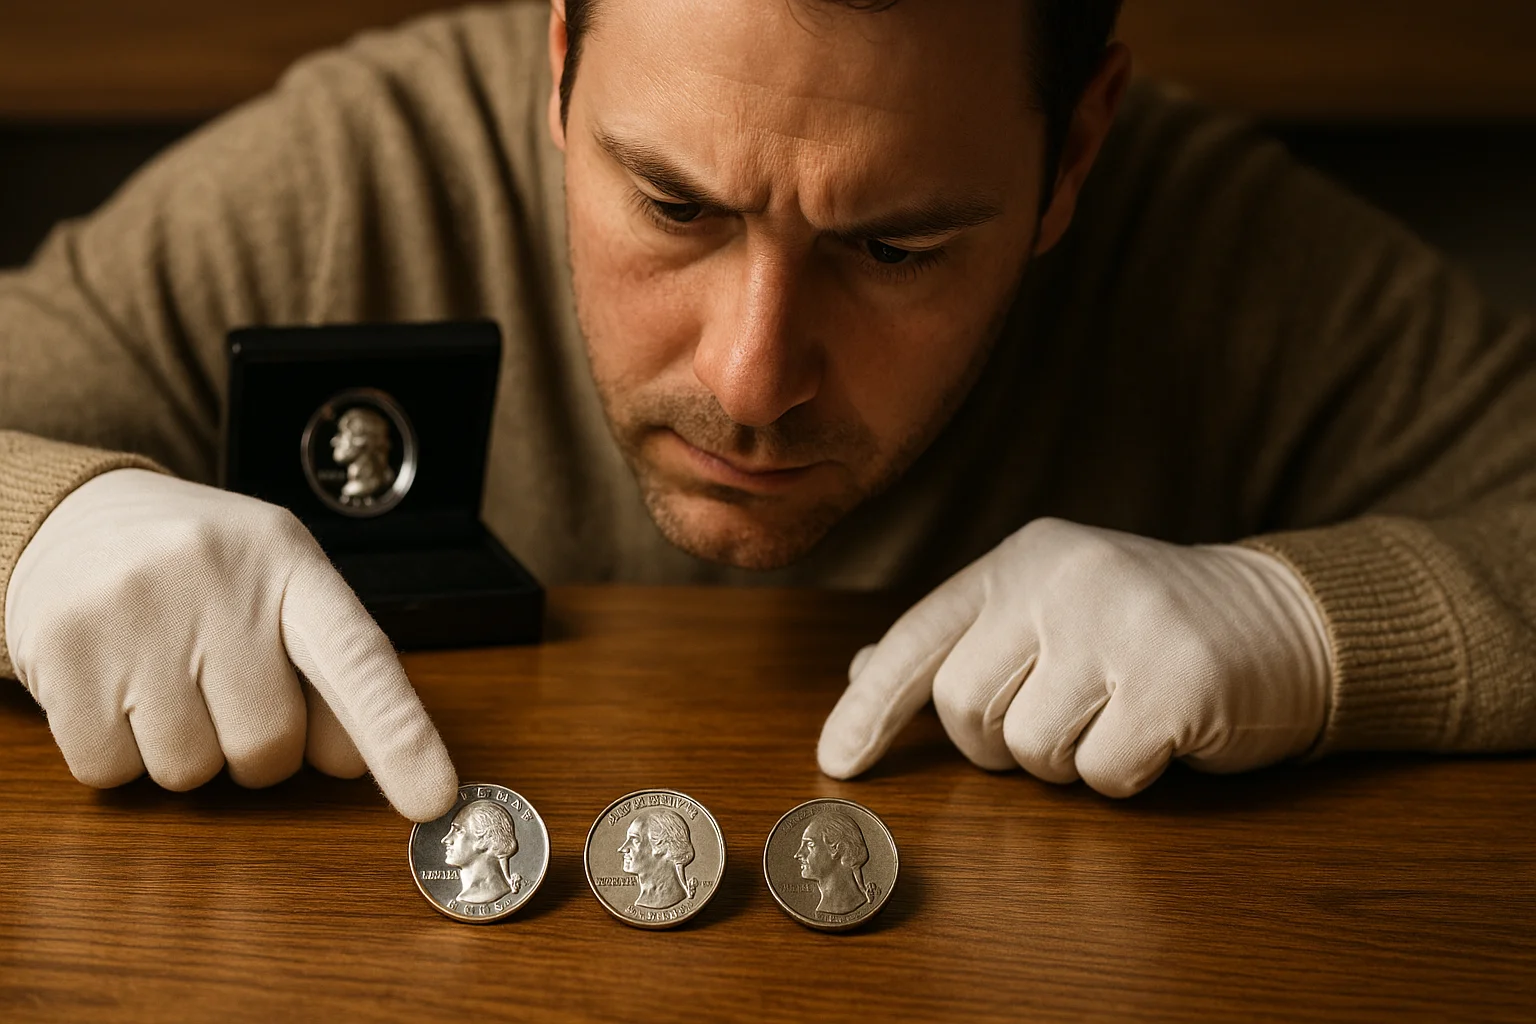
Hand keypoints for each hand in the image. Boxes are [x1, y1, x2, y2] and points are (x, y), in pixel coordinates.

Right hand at [4, 469, 456, 819]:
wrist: (72, 517)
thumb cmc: (203, 574)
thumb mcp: (277, 592)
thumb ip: (329, 673)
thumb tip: (353, 764)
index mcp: (288, 562)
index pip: (357, 658)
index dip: (400, 735)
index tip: (435, 798)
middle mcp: (214, 579)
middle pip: (267, 746)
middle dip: (254, 749)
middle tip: (223, 691)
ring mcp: (133, 612)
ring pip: (188, 771)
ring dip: (184, 752)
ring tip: (164, 679)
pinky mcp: (60, 652)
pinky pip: (111, 771)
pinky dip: (117, 756)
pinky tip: (115, 690)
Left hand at [817, 518, 1331, 795]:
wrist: (1284, 619)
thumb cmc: (1144, 626)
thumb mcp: (1047, 608)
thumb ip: (962, 637)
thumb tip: (863, 667)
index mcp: (1020, 560)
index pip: (918, 638)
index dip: (869, 706)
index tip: (837, 762)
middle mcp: (1061, 580)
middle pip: (965, 708)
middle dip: (999, 743)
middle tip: (1058, 717)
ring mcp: (1120, 625)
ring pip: (1031, 750)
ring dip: (1066, 762)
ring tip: (1112, 716)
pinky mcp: (1176, 680)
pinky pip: (1102, 774)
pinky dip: (1124, 775)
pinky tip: (1158, 733)